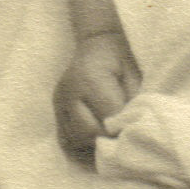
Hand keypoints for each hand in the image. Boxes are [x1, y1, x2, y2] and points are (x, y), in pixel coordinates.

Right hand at [53, 29, 140, 156]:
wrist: (97, 44)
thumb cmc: (121, 62)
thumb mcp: (134, 80)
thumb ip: (132, 105)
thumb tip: (132, 131)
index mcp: (91, 79)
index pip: (107, 117)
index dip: (121, 129)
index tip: (132, 132)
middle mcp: (70, 91)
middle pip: (87, 131)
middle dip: (106, 138)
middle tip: (121, 138)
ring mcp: (59, 101)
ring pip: (74, 138)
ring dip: (92, 143)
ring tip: (107, 139)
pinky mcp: (56, 108)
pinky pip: (64, 136)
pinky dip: (80, 142)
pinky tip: (93, 139)